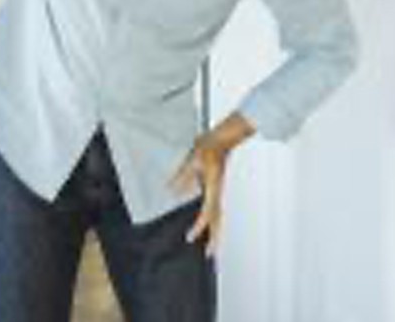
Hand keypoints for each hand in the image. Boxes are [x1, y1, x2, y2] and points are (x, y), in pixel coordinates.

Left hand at [169, 132, 231, 256]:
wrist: (222, 139)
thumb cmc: (209, 147)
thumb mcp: (191, 161)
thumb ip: (182, 177)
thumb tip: (172, 190)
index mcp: (213, 188)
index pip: (207, 213)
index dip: (199, 227)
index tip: (191, 237)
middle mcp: (216, 192)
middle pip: (217, 220)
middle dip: (214, 238)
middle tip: (209, 254)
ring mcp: (217, 191)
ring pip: (217, 216)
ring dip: (214, 231)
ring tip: (211, 245)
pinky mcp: (215, 188)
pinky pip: (214, 208)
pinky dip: (211, 219)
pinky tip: (206, 224)